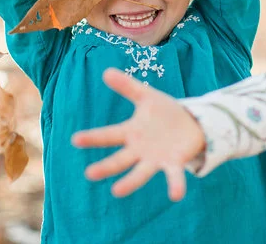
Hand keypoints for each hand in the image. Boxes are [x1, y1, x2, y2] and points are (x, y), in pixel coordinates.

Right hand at [72, 68, 205, 201]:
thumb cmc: (164, 112)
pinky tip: (176, 195)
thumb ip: (128, 86)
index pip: (109, 135)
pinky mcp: (174, 164)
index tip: (74, 139)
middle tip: (90, 173)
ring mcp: (156, 159)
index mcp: (132, 132)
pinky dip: (175, 186)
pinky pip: (174, 176)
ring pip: (141, 173)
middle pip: (120, 160)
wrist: (190, 124)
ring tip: (117, 191)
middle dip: (106, 167)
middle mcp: (139, 150)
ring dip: (130, 182)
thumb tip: (106, 71)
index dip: (93, 137)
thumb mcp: (146, 96)